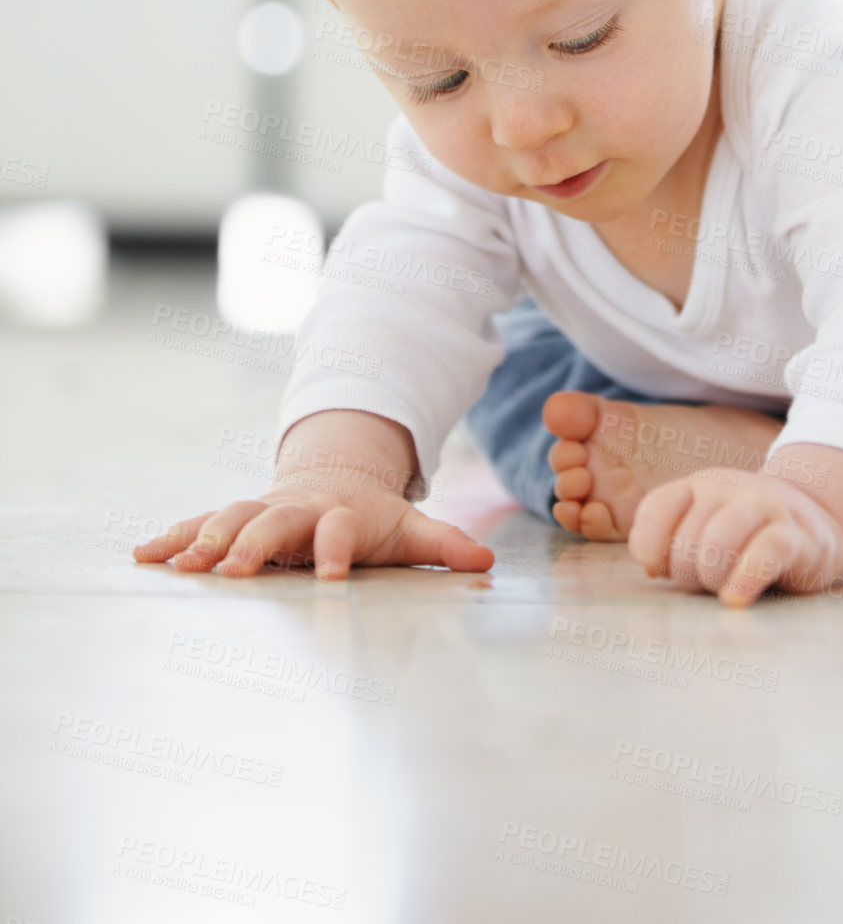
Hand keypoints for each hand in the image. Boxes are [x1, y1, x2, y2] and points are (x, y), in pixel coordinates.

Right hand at [132, 466, 493, 579]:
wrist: (335, 476)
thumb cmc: (373, 517)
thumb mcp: (411, 528)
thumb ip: (445, 545)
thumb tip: (488, 563)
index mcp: (340, 515)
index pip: (339, 533)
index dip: (334, 552)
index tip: (329, 577)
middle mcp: (296, 509)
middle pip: (273, 522)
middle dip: (254, 542)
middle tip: (235, 570)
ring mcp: (261, 509)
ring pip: (229, 518)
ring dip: (205, 539)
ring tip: (183, 565)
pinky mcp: (234, 517)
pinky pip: (197, 525)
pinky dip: (171, 538)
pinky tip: (142, 556)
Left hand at [627, 466, 842, 608]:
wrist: (818, 521)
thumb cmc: (747, 537)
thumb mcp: (706, 528)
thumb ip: (673, 545)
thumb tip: (652, 568)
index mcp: (699, 487)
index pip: (656, 508)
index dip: (649, 545)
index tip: (658, 569)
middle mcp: (729, 490)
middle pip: (688, 537)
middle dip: (688, 572)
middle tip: (706, 580)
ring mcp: (765, 508)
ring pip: (719, 540)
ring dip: (712, 576)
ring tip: (723, 589)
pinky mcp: (797, 536)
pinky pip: (765, 553)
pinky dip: (744, 578)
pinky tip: (735, 598)